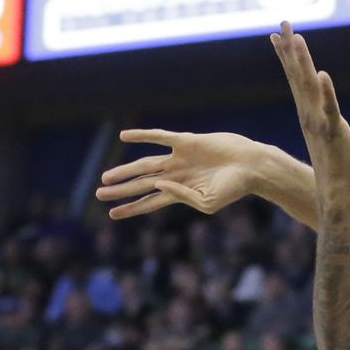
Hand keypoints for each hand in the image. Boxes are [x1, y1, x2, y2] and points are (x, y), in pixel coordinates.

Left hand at [96, 129, 262, 219]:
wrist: (251, 166)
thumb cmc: (233, 189)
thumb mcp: (206, 203)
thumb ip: (180, 197)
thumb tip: (157, 184)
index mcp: (180, 193)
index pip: (150, 202)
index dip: (131, 208)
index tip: (112, 214)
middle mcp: (175, 176)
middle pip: (142, 184)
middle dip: (121, 190)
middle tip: (99, 194)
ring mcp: (179, 158)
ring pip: (145, 164)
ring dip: (125, 170)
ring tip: (105, 178)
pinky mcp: (185, 142)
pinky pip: (159, 137)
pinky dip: (142, 135)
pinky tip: (125, 135)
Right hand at [271, 21, 349, 202]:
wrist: (336, 189)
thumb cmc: (332, 162)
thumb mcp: (322, 132)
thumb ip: (318, 116)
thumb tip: (315, 105)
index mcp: (306, 111)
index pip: (294, 77)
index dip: (285, 54)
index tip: (276, 33)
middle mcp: (309, 112)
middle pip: (297, 75)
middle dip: (290, 49)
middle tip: (283, 24)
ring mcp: (320, 121)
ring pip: (309, 87)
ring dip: (302, 63)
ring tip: (297, 40)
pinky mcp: (334, 130)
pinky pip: (329, 108)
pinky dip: (326, 92)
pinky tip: (322, 75)